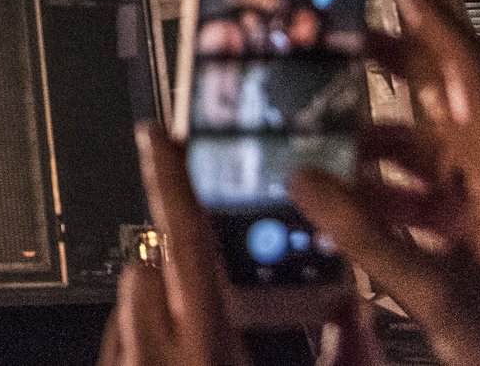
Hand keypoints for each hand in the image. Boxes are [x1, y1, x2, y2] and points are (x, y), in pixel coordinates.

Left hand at [104, 126, 373, 365]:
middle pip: (152, 265)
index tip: (157, 135)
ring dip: (166, 299)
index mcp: (206, 347)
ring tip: (207, 332)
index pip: (182, 243)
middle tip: (218, 276)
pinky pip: (122, 336)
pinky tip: (183, 354)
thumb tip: (357, 314)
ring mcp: (125, 361)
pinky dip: (149, 332)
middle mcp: (151, 349)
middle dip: (184, 258)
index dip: (170, 181)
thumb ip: (342, 356)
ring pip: (135, 299)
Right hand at [290, 0, 479, 365]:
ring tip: (318, 132)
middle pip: (442, 94)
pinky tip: (343, 196)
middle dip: (388, 61)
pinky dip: (377, 184)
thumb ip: (365, 235)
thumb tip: (302, 179)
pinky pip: (418, 189)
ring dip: (369, 136)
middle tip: (335, 32)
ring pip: (421, 144)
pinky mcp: (477, 235)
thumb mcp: (439, 291)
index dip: (432, 14)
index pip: (467, 69)